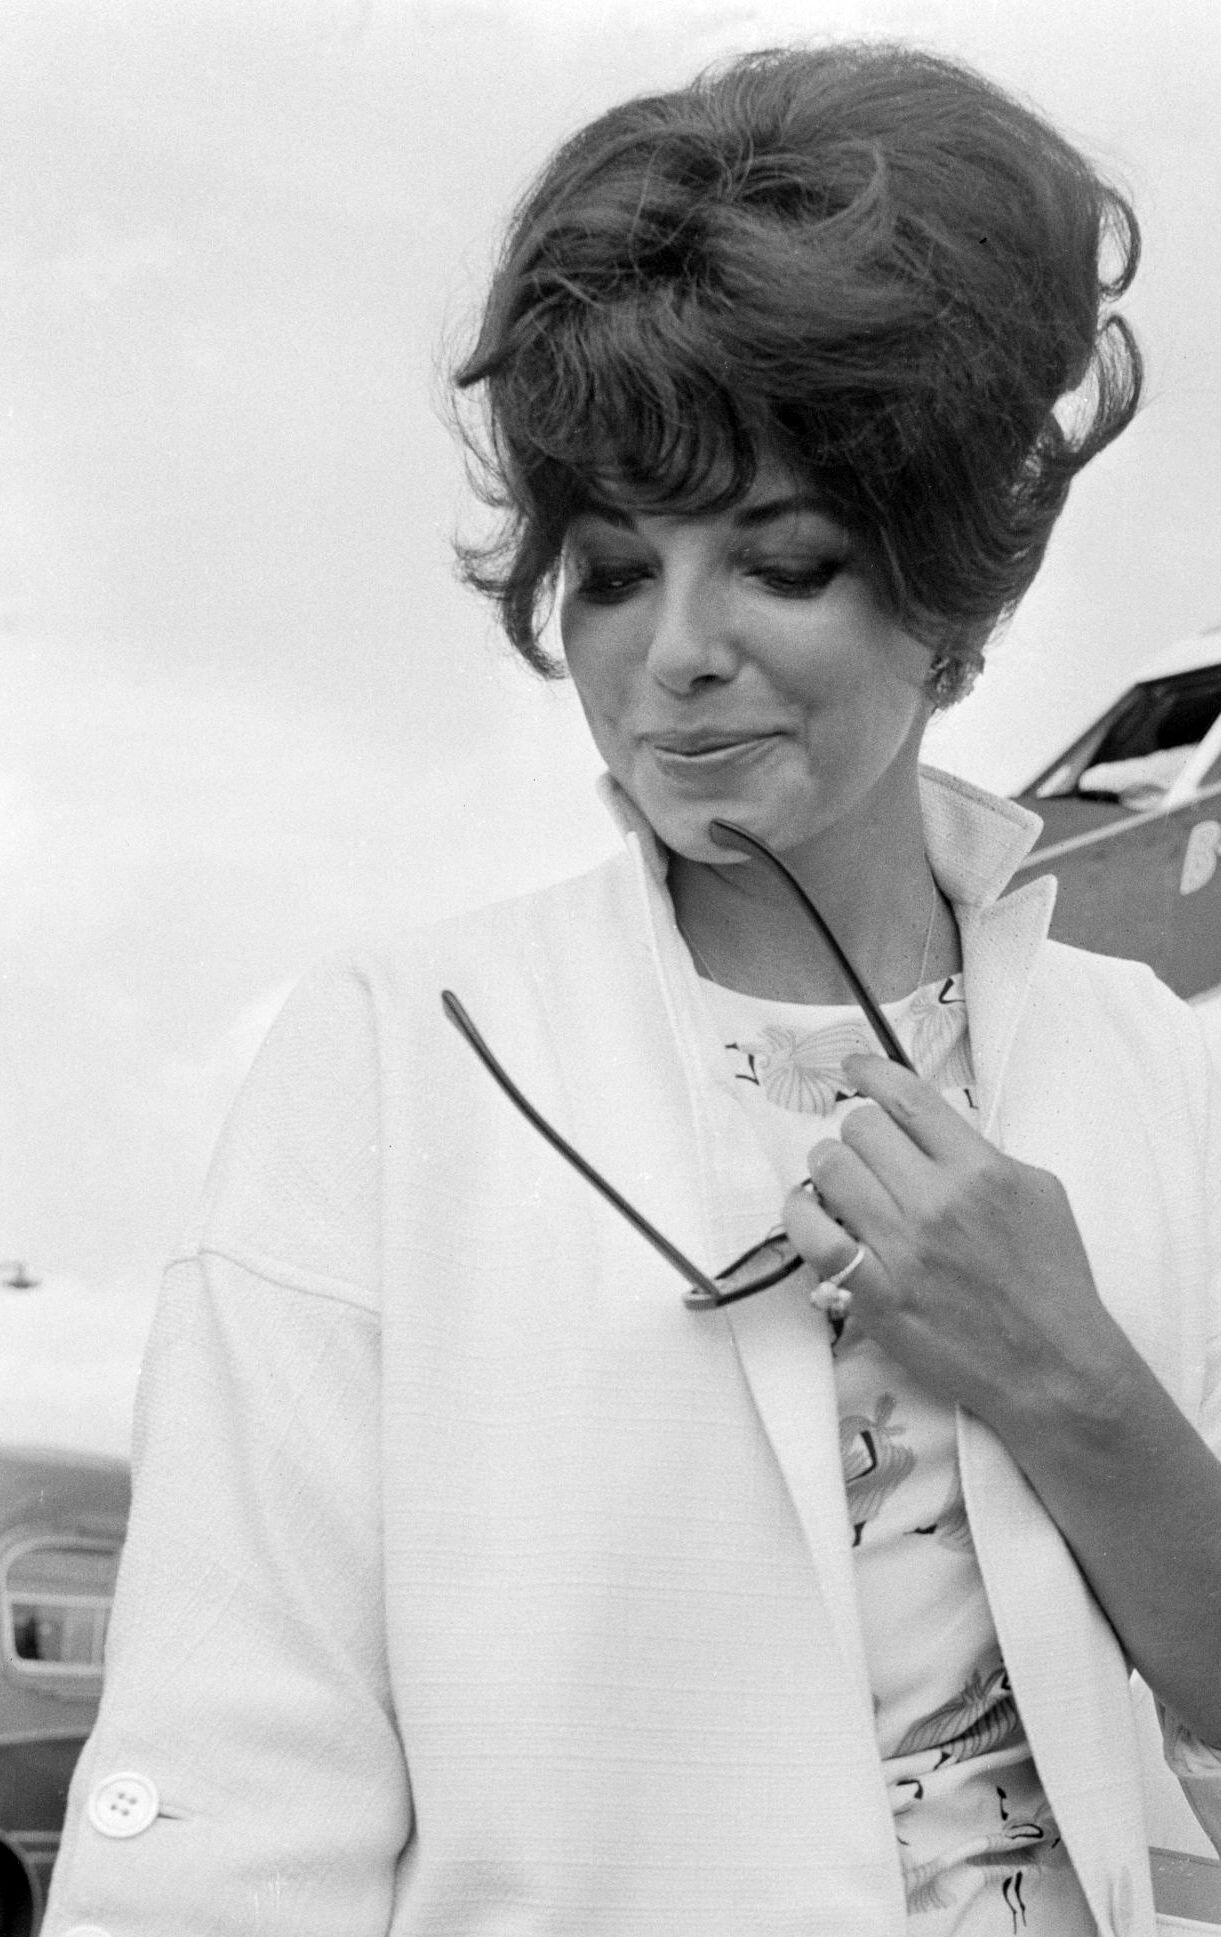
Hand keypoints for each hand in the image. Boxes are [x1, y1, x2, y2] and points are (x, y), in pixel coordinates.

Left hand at [783, 1053, 1128, 1438]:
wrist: (1053, 1367)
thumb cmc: (1053, 1279)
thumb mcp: (1038, 1193)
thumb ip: (984, 1153)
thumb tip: (932, 1131)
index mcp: (980, 1169)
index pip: (906, 1097)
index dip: (869, 1072)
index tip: (854, 1068)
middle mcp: (936, 1202)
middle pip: (860, 1128)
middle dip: (858, 1132)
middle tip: (867, 1152)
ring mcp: (902, 1249)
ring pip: (830, 1170)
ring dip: (829, 1168)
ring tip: (842, 1183)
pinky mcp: (876, 1294)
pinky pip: (813, 1238)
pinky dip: (802, 1215)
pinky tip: (809, 1210)